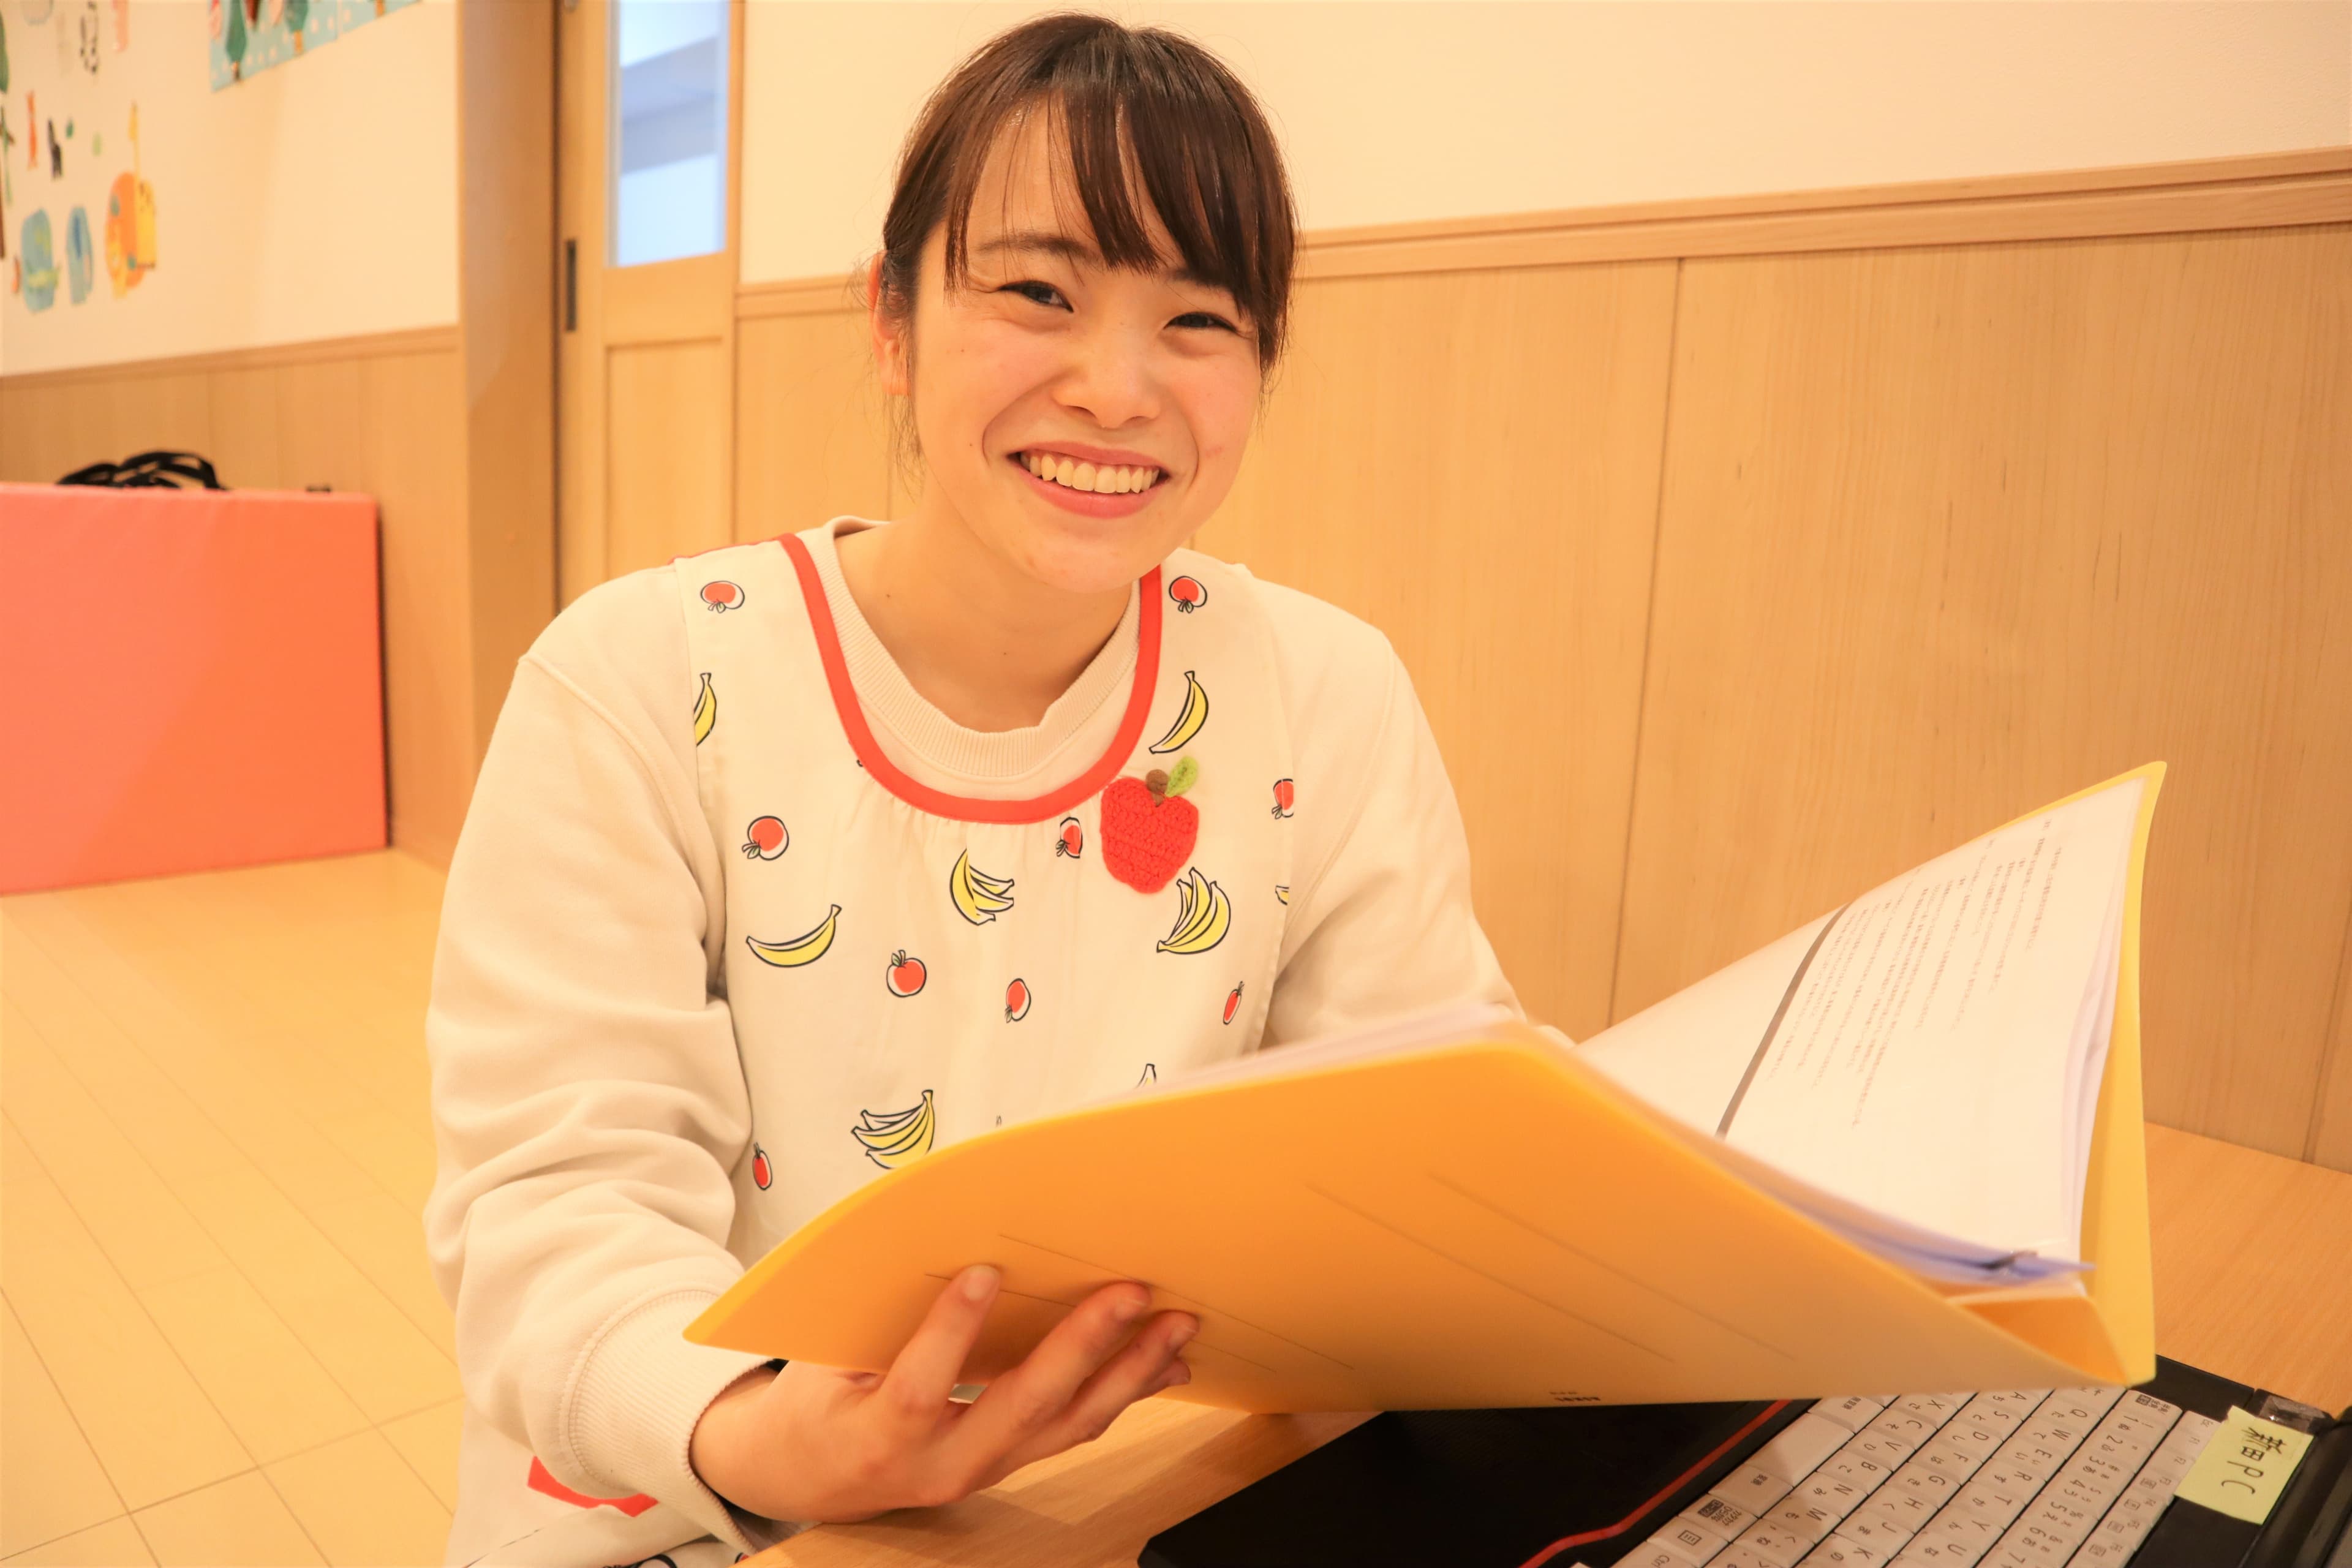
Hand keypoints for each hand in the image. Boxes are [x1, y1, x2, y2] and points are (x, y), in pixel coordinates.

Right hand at [688, 1265, 1196, 1522]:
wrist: (810, 1476)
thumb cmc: (818, 1403)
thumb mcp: (822, 1360)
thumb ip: (877, 1318)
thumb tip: (934, 1240)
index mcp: (878, 1438)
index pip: (918, 1389)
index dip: (952, 1333)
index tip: (984, 1272)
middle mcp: (940, 1466)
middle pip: (1021, 1407)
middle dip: (1083, 1346)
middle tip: (1129, 1292)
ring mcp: (983, 1471)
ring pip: (1066, 1424)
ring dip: (1129, 1372)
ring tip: (1175, 1325)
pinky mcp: (1011, 1464)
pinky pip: (1075, 1428)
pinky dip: (1125, 1392)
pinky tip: (1165, 1363)